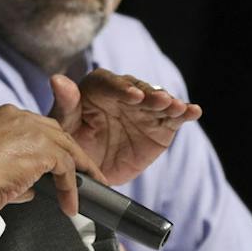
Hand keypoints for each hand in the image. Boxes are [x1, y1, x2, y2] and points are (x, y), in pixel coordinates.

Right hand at [0, 105, 102, 216]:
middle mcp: (13, 116)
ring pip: (64, 147)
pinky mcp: (41, 148)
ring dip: (76, 171)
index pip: (31, 127)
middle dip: (67, 154)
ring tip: (81, 192)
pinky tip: (69, 205)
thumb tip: (32, 188)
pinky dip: (70, 188)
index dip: (43, 145)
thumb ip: (11, 170)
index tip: (50, 163)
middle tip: (78, 175)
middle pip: (53, 131)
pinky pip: (66, 167)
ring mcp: (29, 129)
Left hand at [48, 70, 201, 187]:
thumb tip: (57, 79)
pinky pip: (173, 118)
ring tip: (178, 108)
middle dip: (150, 94)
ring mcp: (145, 109)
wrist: (92, 171)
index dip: (121, 89)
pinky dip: (185, 113)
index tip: (131, 96)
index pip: (110, 83)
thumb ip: (65, 104)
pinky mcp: (161, 126)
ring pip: (159, 101)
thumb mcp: (65, 126)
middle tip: (159, 100)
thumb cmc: (73, 143)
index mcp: (98, 88)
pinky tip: (194, 111)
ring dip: (170, 103)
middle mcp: (125, 93)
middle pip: (140, 89)